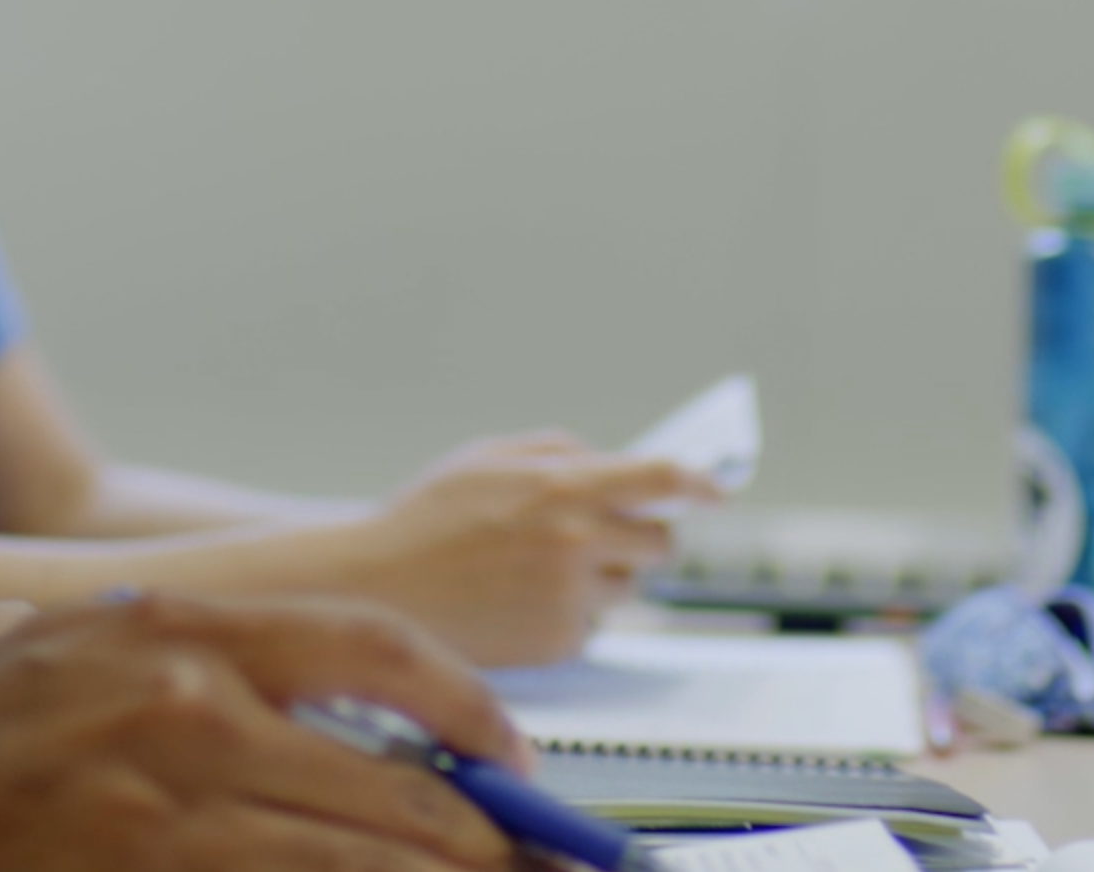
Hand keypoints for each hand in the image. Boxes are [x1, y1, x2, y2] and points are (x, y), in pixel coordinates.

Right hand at [0, 592, 520, 871]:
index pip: (384, 652)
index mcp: (184, 629)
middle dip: (482, 844)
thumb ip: (219, 669)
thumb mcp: (93, 654)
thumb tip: (366, 727)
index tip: (512, 763)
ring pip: (364, 866)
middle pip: (400, 790)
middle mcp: (189, 708)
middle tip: (527, 867)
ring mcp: (167, 807)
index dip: (474, 715)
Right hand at [336, 433, 715, 666]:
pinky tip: (521, 600)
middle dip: (638, 535)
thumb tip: (607, 461)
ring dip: (605, 576)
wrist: (378, 590)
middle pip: (660, 541)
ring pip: (629, 587)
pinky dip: (572, 612)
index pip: (661, 478)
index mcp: (564, 486)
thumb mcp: (488, 457)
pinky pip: (593, 623)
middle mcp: (578, 542)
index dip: (698, 483)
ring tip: (542, 569)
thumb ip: (556, 452)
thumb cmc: (425, 520)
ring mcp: (572, 597)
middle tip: (598, 534)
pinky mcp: (561, 643)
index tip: (715, 491)